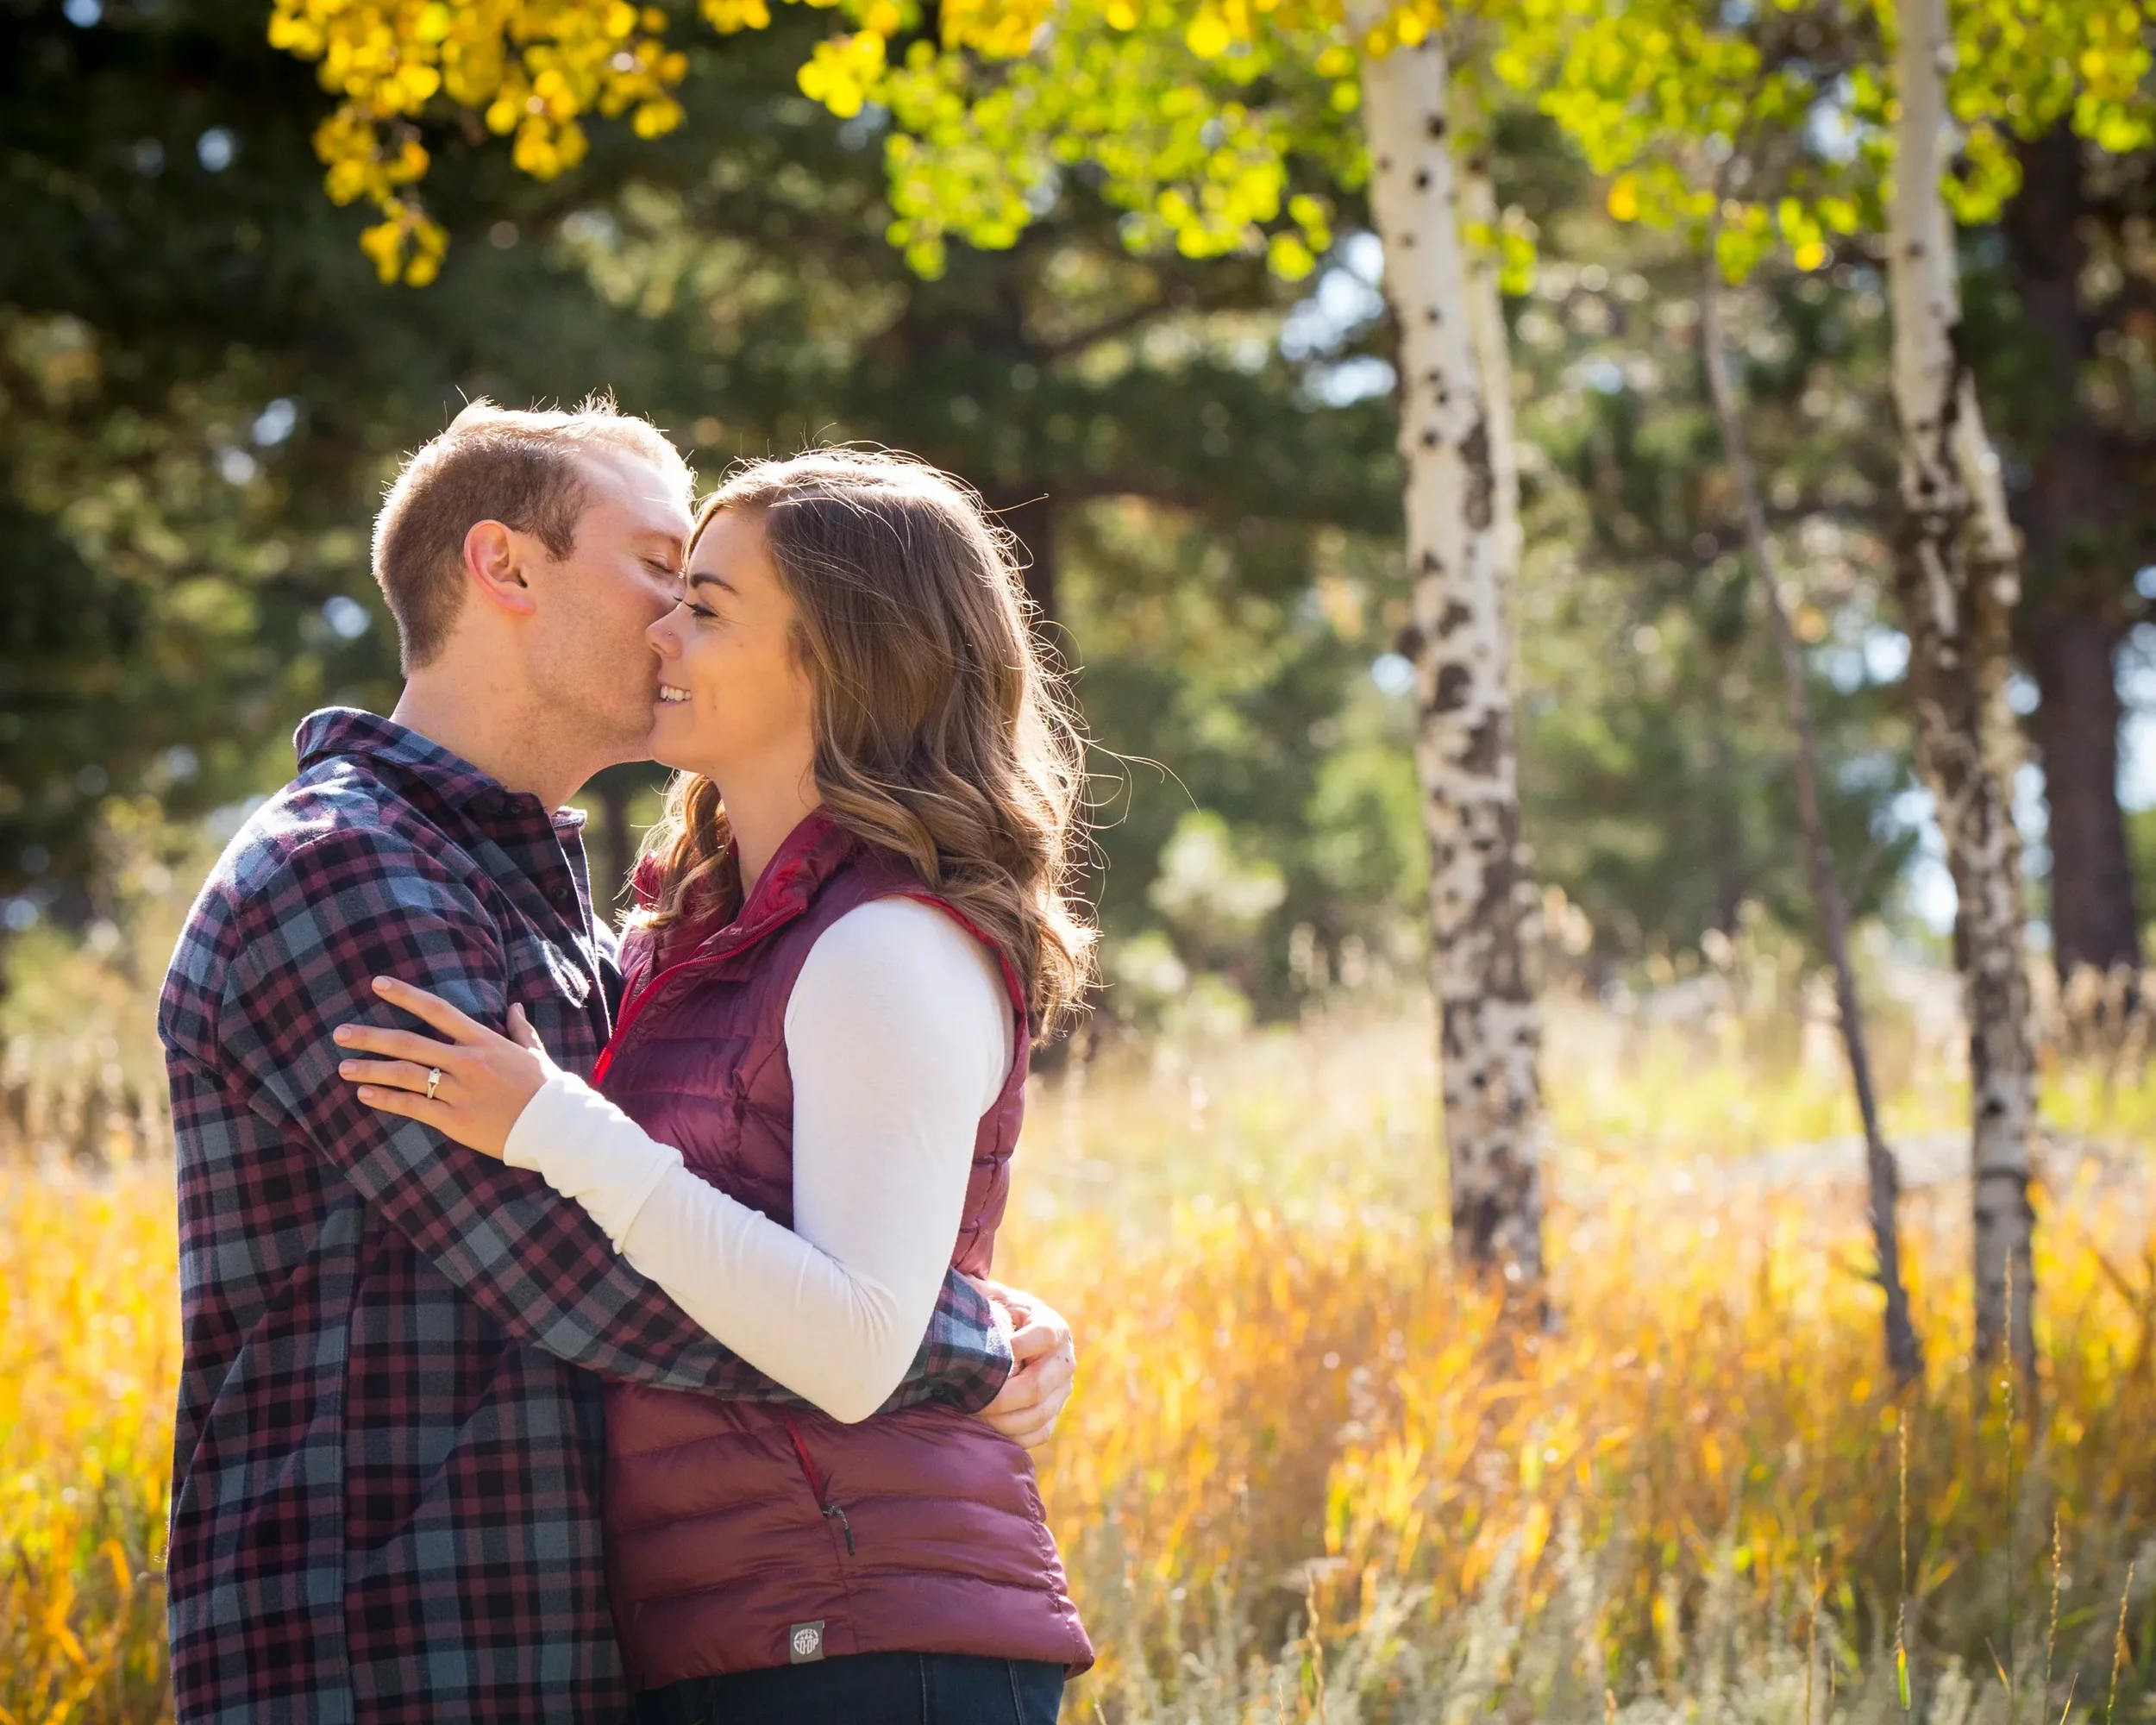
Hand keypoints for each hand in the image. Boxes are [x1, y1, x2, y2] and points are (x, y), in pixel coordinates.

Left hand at [333, 977, 557, 1159]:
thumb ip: (520, 1028)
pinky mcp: (455, 1120)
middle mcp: (467, 1062)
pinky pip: (412, 1107)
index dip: (405, 995)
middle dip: (371, 1037)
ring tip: (344, 1067)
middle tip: (341, 1034)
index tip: (378, 985)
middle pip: (409, 1043)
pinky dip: (386, 1099)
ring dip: (370, 1069)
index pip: (438, 1010)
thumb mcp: (534, 1052)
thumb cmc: (547, 1088)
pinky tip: (365, 1094)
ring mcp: (459, 1092)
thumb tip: (514, 1005)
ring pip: (405, 1076)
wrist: (558, 1127)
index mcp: (485, 1041)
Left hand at [976, 1282, 1075, 1450]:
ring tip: (972, 1416)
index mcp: (1053, 1326)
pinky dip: (1013, 1437)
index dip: (1016, 1348)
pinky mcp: (1055, 1413)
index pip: (1044, 1337)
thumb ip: (978, 1292)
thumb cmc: (994, 1315)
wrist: (1011, 1338)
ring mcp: (1063, 1390)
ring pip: (1039, 1415)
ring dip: (1003, 1422)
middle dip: (1000, 1398)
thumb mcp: (991, 1298)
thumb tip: (959, 1285)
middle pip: (1039, 1385)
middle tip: (968, 1400)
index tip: (984, 1356)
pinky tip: (987, 1431)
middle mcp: (1065, 1359)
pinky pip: (1039, 1433)